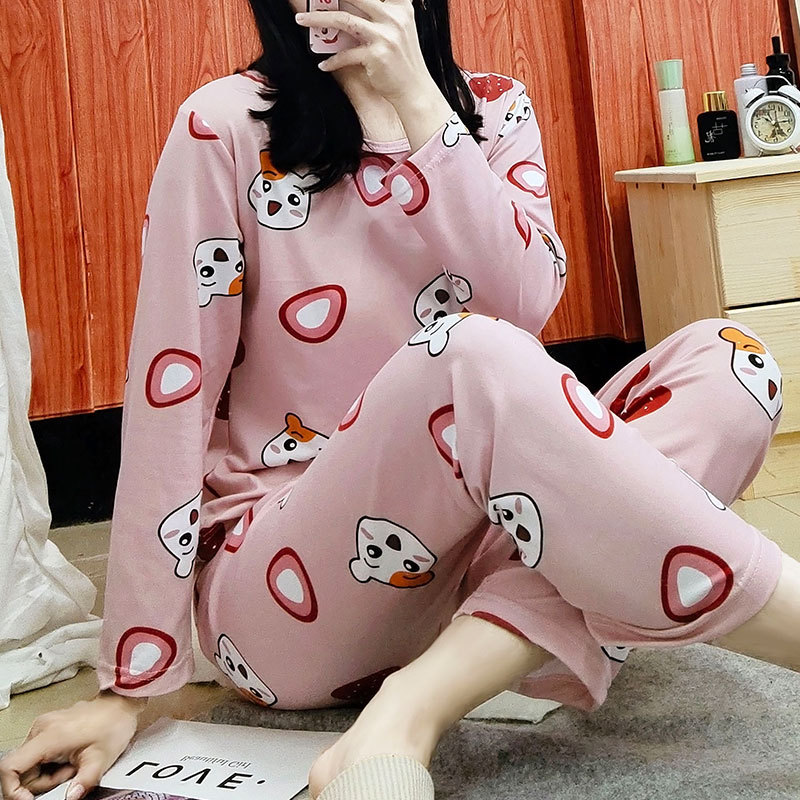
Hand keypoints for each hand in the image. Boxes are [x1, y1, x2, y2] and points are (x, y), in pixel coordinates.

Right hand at [0, 692, 145, 799]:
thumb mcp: (100, 759)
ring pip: (30, 764)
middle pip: (22, 770)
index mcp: (48, 736)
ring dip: (48, 773)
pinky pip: (38, 755)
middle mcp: (40, 729)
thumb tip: (70, 798)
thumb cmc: (113, 723)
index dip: (13, 790)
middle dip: (43, 782)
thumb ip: (83, 782)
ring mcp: (43, 727)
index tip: (29, 799)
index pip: (10, 767)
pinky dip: (50, 764)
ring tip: (73, 764)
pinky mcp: (47, 728)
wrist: (121, 704)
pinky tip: (69, 758)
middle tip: (69, 774)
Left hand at [295, 0, 433, 102]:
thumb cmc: (401, 61)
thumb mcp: (398, 29)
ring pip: (343, 19)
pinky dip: (332, 61)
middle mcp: (394, 17)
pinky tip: (323, 64)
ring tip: (301, 20)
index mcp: (400, 6)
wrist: (413, 90)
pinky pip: (345, 54)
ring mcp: (386, 36)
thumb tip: (345, 6)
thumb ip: (380, 14)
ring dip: (318, 19)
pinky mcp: (376, 56)